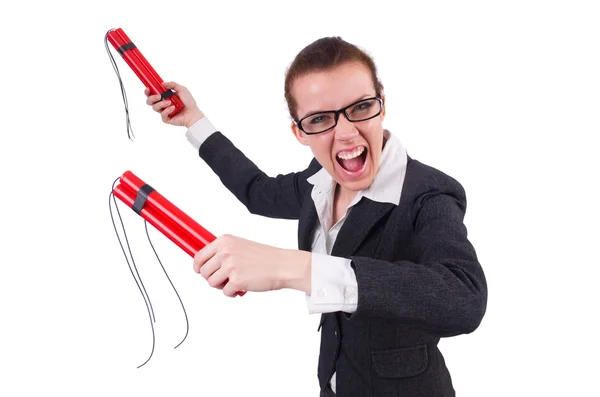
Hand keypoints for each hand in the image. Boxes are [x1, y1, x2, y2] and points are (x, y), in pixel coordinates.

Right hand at [144, 81, 204, 127]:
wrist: (193, 113)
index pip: (152, 94)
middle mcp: (162, 104)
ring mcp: (164, 111)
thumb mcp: (182, 89)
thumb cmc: (189, 102)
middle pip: (149, 101)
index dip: (148, 91)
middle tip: (159, 96)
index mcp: (164, 96)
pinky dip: (167, 110)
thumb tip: (162, 83)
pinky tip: (173, 108)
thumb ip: (172, 85)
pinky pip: (162, 115)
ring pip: (155, 108)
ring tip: (170, 102)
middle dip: (152, 98)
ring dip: (161, 104)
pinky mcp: (166, 119)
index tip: (148, 88)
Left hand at [193, 234, 311, 296]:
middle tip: (226, 279)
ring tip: (236, 282)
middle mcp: (225, 252)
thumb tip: (203, 264)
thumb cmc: (263, 258)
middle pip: (203, 272)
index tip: (200, 271)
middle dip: (213, 278)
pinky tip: (243, 287)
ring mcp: (230, 266)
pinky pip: (225, 292)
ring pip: (212, 283)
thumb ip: (223, 252)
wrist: (281, 265)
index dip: (198, 267)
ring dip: (222, 286)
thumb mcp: (240, 246)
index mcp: (224, 241)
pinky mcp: (236, 280)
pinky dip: (233, 293)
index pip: (199, 256)